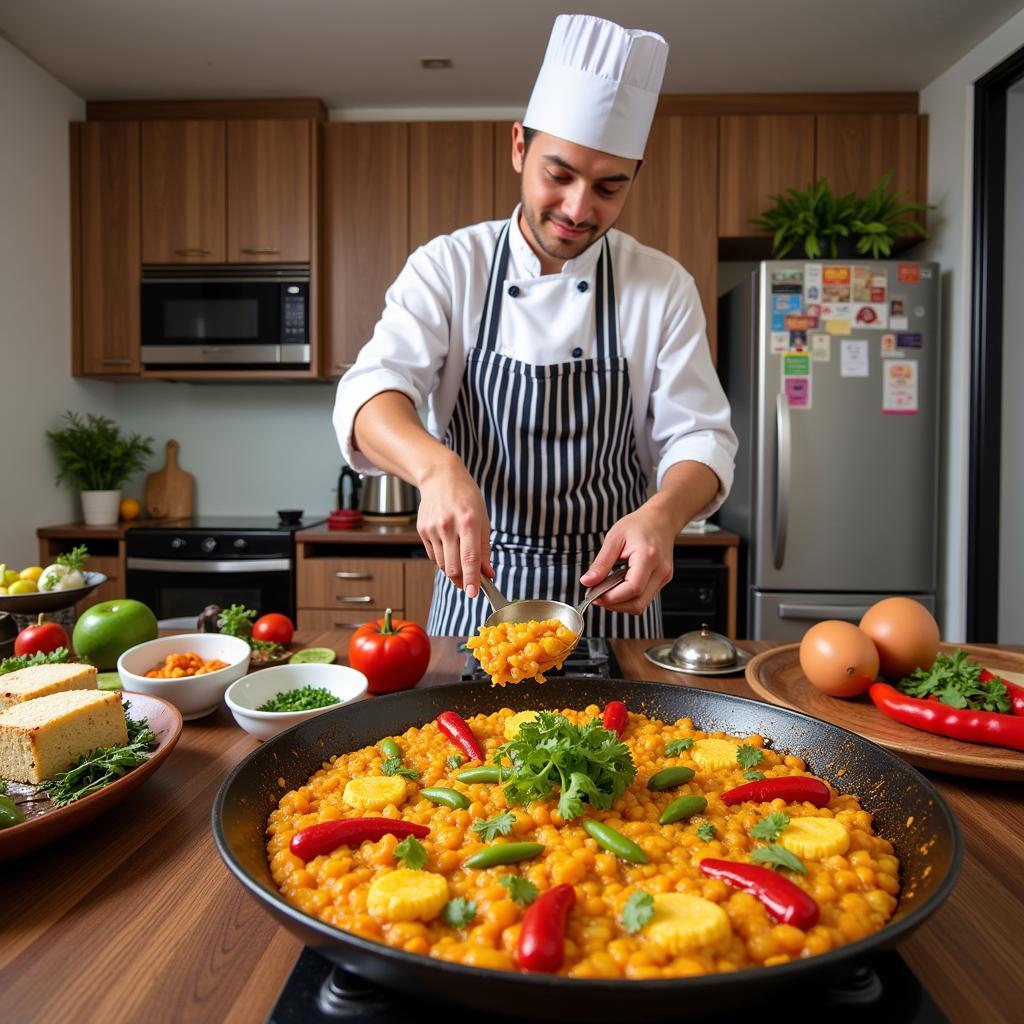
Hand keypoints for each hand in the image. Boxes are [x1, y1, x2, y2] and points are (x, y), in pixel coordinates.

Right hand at [416, 456, 492, 598]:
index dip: (472, 579)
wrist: (441, 477)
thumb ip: (485, 549)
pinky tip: (448, 547)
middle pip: (453, 567)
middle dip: (463, 581)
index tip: (474, 594)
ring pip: (442, 565)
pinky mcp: (422, 530)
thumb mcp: (483, 519)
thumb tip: (488, 573)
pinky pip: (433, 556)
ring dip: (453, 571)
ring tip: (461, 561)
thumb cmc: (466, 497)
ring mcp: (433, 528)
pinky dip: (443, 559)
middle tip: (470, 584)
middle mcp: (449, 526)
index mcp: (469, 521)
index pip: (470, 558)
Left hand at [580, 507, 674, 614]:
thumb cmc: (638, 525)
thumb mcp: (614, 538)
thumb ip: (601, 563)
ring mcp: (664, 577)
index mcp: (648, 557)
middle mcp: (660, 570)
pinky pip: (645, 598)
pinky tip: (619, 586)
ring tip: (607, 590)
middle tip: (598, 597)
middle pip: (638, 603)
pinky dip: (629, 598)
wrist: (660, 520)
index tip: (595, 596)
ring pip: (642, 604)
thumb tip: (587, 582)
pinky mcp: (662, 581)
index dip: (612, 598)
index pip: (632, 588)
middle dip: (615, 605)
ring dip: (621, 603)